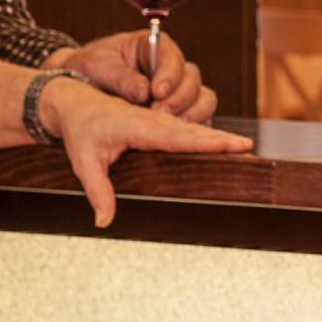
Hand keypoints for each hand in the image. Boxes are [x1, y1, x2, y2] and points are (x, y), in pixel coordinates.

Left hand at [40, 75, 253, 226]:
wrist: (74, 101)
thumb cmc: (79, 129)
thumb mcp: (84, 161)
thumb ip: (97, 190)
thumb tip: (103, 220)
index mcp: (138, 126)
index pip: (178, 136)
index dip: (205, 142)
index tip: (229, 144)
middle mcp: (154, 120)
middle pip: (194, 130)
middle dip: (222, 138)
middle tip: (248, 146)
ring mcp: (158, 119)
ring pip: (194, 128)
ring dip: (219, 136)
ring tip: (244, 145)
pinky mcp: (159, 122)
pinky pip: (187, 128)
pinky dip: (206, 134)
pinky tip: (222, 142)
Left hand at [51, 29, 217, 124]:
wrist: (77, 90)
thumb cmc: (90, 69)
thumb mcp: (98, 66)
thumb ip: (121, 78)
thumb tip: (143, 93)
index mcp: (153, 48)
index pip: (172, 58)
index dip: (169, 75)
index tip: (156, 92)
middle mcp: (171, 69)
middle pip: (193, 80)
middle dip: (180, 99)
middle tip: (160, 113)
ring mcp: (177, 93)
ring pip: (202, 101)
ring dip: (191, 115)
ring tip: (170, 129)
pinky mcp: (178, 115)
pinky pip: (198, 122)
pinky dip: (191, 131)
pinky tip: (175, 140)